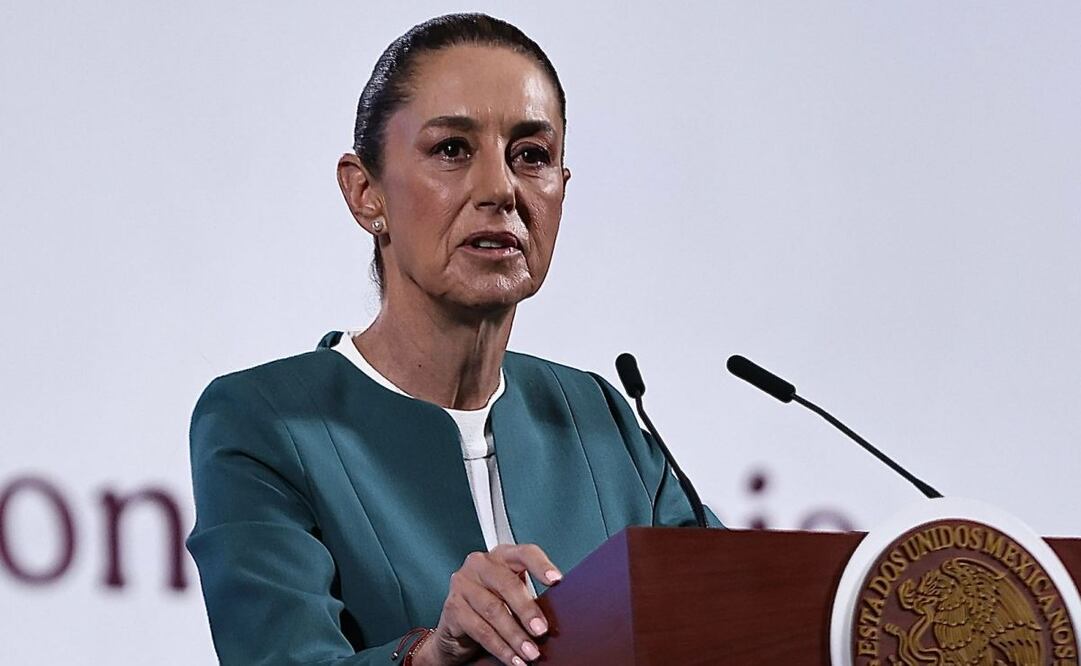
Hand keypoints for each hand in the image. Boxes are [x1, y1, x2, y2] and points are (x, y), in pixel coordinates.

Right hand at [414, 544, 562, 665]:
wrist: (457, 626)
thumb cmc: (491, 604)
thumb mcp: (511, 595)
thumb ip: (528, 597)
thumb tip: (553, 618)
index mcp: (500, 556)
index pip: (523, 553)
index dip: (540, 565)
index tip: (556, 579)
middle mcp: (480, 565)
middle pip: (507, 584)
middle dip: (527, 610)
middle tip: (541, 630)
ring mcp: (463, 584)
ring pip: (494, 610)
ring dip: (515, 635)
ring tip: (530, 652)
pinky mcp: (453, 608)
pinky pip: (481, 630)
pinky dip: (500, 647)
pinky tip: (513, 658)